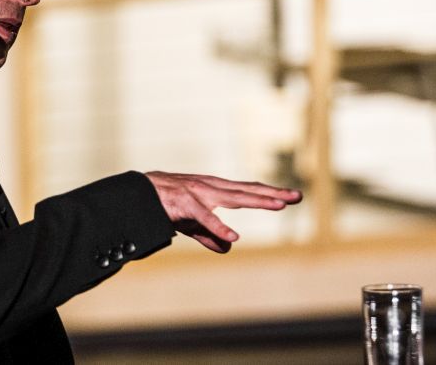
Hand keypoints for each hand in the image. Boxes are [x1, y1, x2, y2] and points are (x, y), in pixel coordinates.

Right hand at [145, 171, 301, 252]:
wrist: (138, 194)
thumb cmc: (166, 205)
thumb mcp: (191, 224)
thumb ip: (210, 235)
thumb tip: (228, 248)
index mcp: (215, 191)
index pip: (248, 191)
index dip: (270, 194)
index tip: (293, 196)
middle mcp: (212, 188)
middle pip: (248, 191)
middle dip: (273, 194)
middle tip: (297, 196)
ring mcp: (199, 193)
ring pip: (233, 197)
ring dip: (257, 201)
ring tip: (278, 205)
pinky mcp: (184, 204)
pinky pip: (204, 217)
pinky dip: (218, 227)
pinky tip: (233, 237)